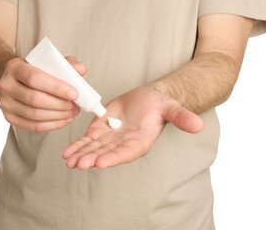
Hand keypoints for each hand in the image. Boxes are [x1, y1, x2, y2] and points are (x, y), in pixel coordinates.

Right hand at [0, 56, 86, 131]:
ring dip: (58, 116)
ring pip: (35, 115)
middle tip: (76, 105)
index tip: (75, 94)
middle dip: (60, 105)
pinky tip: (64, 120)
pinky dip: (52, 125)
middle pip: (35, 99)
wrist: (15, 80)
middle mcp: (5, 85)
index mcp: (15, 67)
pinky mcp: (9, 117)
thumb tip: (82, 69)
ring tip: (73, 112)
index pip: (35, 78)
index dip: (56, 88)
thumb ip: (66, 63)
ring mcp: (5, 103)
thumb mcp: (48, 62)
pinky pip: (33, 126)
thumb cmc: (36, 70)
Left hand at [62, 86, 203, 169]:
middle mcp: (124, 144)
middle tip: (79, 164)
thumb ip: (181, 117)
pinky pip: (88, 140)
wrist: (149, 101)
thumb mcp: (171, 108)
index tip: (100, 162)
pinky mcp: (101, 130)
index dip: (114, 157)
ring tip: (68, 160)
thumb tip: (199, 125)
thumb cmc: (160, 106)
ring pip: (94, 148)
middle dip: (92, 158)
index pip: (127, 152)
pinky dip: (78, 146)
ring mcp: (111, 139)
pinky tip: (66, 153)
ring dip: (81, 154)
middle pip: (107, 153)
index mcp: (140, 142)